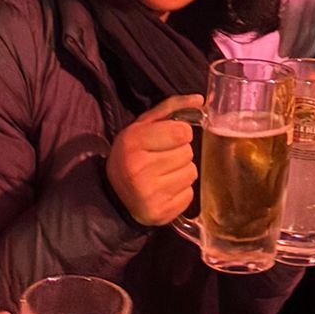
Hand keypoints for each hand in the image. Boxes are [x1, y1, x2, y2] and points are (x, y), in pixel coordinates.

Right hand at [106, 94, 202, 225]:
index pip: (182, 132)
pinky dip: (181, 191)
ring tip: (164, 173)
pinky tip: (165, 189)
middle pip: (188, 153)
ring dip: (182, 171)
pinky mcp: (160, 213)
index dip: (180, 133)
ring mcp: (150, 194)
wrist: (114, 194)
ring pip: (191, 173)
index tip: (168, 138)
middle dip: (180, 153)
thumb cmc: (133, 153)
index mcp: (134, 142)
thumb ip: (172, 108)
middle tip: (163, 158)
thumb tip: (200, 100)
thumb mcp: (144, 125)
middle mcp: (139, 169)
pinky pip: (189, 195)